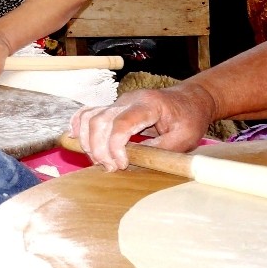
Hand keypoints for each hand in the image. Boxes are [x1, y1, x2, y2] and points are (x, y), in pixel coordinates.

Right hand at [69, 84, 217, 170]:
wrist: (190, 99)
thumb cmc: (190, 117)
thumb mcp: (186, 137)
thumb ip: (161, 149)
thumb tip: (137, 161)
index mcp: (148, 105)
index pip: (121, 122)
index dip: (115, 146)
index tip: (121, 165)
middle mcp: (128, 100)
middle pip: (100, 120)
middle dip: (98, 148)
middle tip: (109, 168)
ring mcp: (118, 102)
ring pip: (90, 116)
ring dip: (88, 141)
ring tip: (98, 161)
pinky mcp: (113, 107)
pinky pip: (88, 112)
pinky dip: (78, 125)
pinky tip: (76, 139)